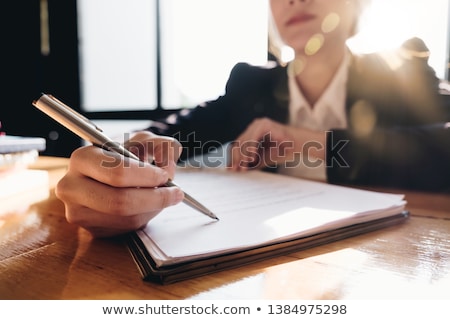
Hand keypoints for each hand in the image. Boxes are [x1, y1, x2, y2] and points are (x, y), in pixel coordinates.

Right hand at [55, 131, 183, 237]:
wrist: (109, 173)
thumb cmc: (126, 156)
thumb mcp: (145, 141)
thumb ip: (162, 145)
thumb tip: (168, 163)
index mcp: (82, 159)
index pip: (117, 172)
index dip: (146, 176)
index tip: (164, 175)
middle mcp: (72, 187)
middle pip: (119, 202)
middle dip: (155, 198)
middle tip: (175, 192)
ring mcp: (78, 212)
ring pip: (127, 218)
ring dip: (153, 208)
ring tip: (162, 195)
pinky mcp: (90, 229)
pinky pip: (125, 228)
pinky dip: (145, 217)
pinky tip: (147, 204)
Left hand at [229, 118, 325, 170]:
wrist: (302, 145)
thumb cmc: (285, 150)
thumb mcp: (264, 157)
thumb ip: (252, 162)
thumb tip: (238, 169)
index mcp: (253, 132)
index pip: (239, 145)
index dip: (234, 158)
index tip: (231, 169)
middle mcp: (255, 125)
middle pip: (239, 142)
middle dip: (236, 158)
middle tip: (235, 170)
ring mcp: (259, 123)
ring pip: (244, 141)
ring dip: (242, 156)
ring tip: (243, 167)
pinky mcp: (265, 125)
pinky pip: (253, 139)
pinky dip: (250, 150)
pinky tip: (250, 159)